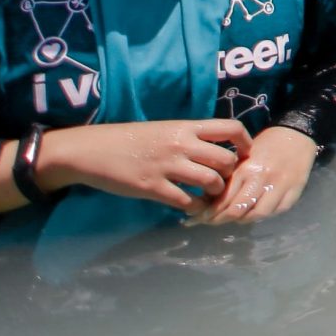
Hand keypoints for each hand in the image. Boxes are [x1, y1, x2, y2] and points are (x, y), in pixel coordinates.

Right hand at [34, 118, 249, 210]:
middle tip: (224, 181)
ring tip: (209, 196)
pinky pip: (185, 201)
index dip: (244, 142)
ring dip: (215, 192)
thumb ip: (187, 136)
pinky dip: (194, 207)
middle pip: (225, 160)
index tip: (245, 154)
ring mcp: (167, 166)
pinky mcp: (152, 188)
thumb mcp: (162, 129)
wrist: (91, 150)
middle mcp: (180, 144)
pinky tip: (192, 208)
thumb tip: (212, 147)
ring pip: (210, 181)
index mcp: (184, 127)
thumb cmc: (127, 139)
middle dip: (230, 174)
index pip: (230, 128)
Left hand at [187, 125, 317, 225]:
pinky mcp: (295, 191)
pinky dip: (263, 215)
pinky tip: (255, 213)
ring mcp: (280, 186)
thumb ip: (228, 179)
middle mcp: (262, 178)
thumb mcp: (241, 158)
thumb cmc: (263, 146)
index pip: (224, 199)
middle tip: (210, 222)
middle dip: (221, 220)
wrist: (295, 134)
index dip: (209, 213)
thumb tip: (207, 201)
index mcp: (246, 169)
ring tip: (233, 218)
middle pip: (238, 210)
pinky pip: (276, 212)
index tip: (198, 218)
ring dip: (242, 220)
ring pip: (257, 215)